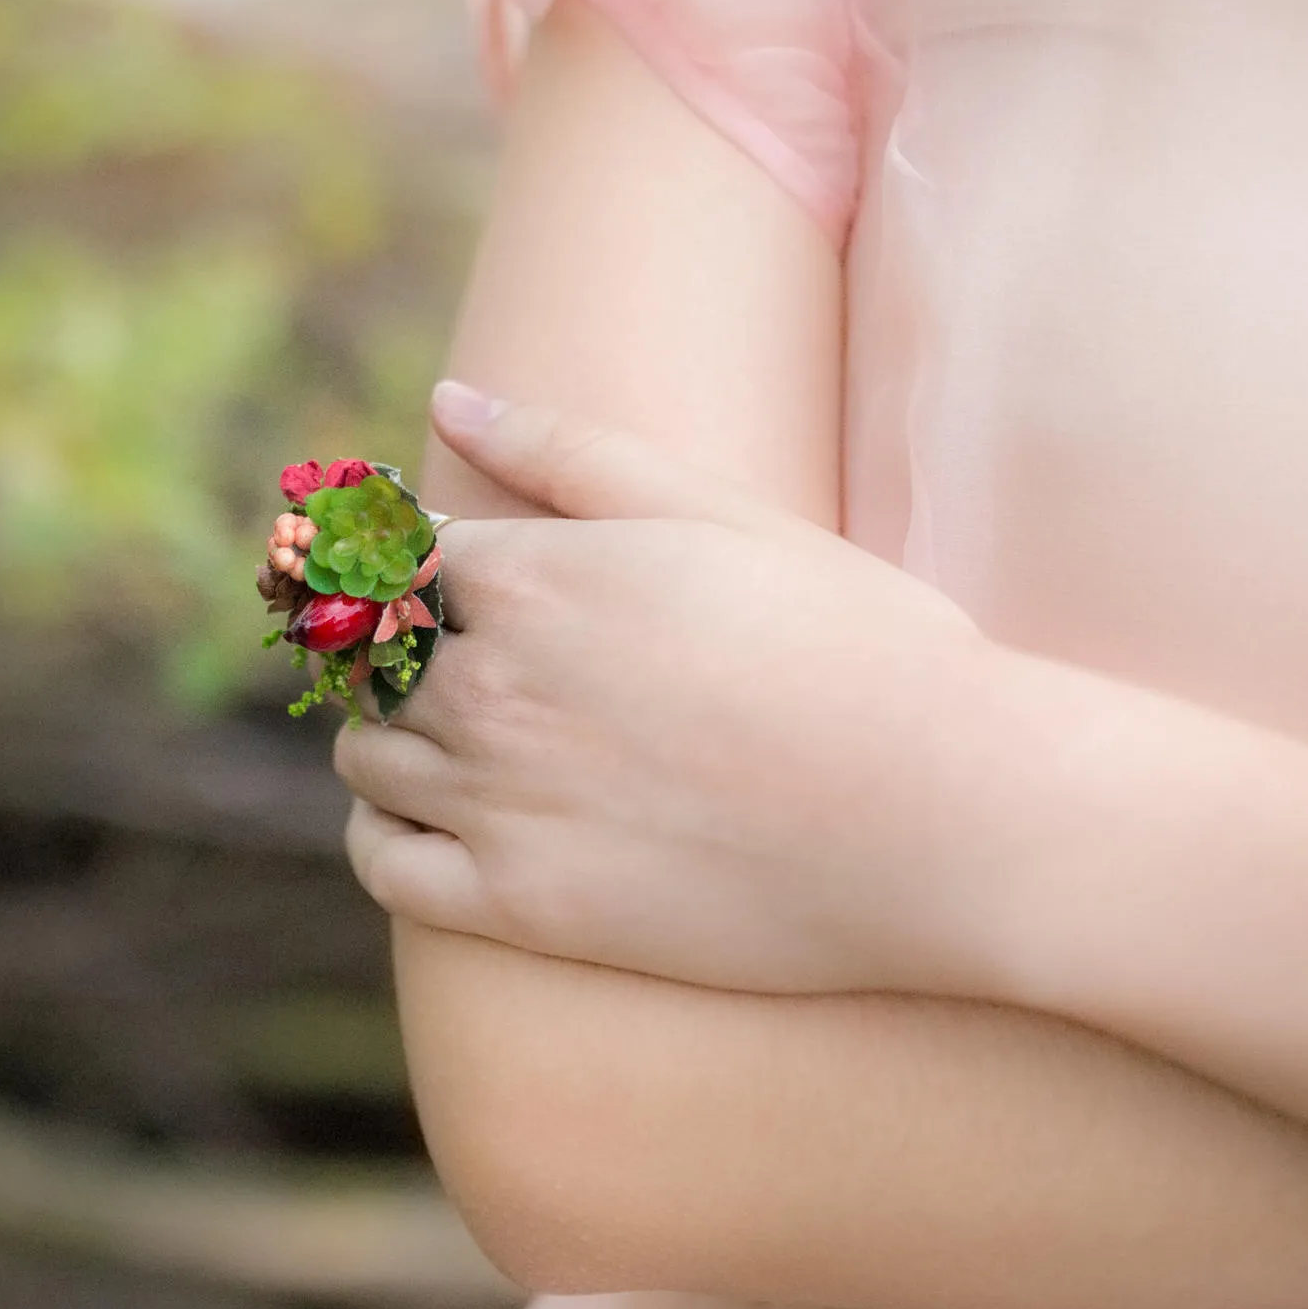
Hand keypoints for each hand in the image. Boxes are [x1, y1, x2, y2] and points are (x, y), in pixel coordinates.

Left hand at [333, 386, 994, 994]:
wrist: (941, 814)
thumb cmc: (854, 647)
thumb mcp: (718, 514)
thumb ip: (567, 453)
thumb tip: (445, 402)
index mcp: (530, 575)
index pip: (393, 552)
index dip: (411, 562)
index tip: (448, 580)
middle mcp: (488, 685)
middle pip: (371, 655)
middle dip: (402, 649)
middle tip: (471, 661)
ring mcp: (497, 801)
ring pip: (366, 758)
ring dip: (391, 735)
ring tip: (466, 736)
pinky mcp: (520, 907)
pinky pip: (383, 867)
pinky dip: (383, 836)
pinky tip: (432, 823)